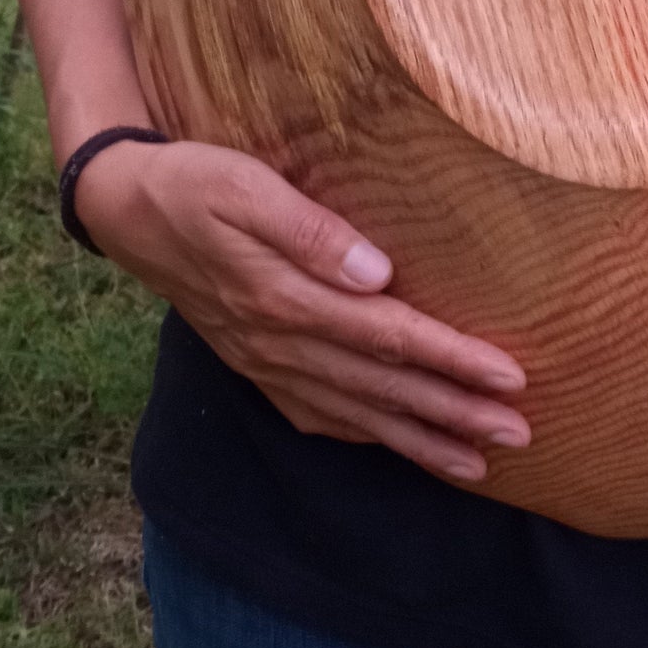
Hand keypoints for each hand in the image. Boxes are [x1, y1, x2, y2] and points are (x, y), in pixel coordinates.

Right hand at [74, 138, 529, 480]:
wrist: (127, 209)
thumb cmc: (196, 183)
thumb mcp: (246, 187)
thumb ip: (310, 230)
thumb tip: (376, 271)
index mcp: (284, 298)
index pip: (388, 336)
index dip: (452, 360)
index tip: (510, 377)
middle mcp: (279, 344)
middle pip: (382, 387)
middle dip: (454, 414)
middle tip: (520, 434)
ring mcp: (266, 363)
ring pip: (356, 412)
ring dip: (420, 440)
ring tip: (479, 464)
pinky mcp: (257, 366)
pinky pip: (319, 415)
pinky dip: (366, 437)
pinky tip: (399, 448)